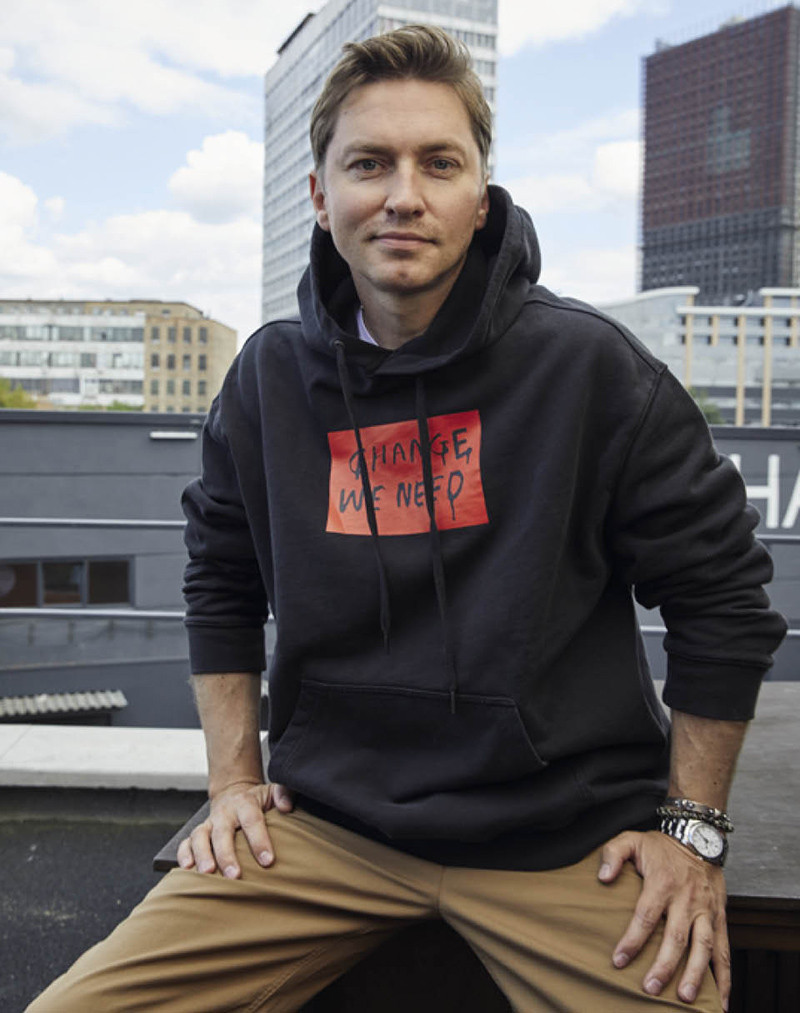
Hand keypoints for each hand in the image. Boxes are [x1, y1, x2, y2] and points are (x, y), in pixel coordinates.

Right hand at [176, 781, 294, 878]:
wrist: (233, 793)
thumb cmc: (256, 800)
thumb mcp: (272, 792)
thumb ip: (283, 793)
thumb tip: (287, 806)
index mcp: (245, 803)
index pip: (252, 821)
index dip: (259, 841)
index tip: (267, 861)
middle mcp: (224, 813)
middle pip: (223, 833)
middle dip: (227, 855)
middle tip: (234, 875)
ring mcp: (208, 823)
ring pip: (200, 837)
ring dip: (202, 856)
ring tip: (207, 874)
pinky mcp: (197, 833)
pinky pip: (186, 843)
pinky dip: (184, 855)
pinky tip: (187, 870)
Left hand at [598, 830, 729, 1009]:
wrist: (699, 837)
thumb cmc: (661, 845)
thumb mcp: (632, 839)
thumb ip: (613, 854)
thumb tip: (603, 878)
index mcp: (663, 883)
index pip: (645, 916)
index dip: (632, 940)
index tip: (619, 961)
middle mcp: (687, 900)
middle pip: (676, 937)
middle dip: (664, 966)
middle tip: (650, 988)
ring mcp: (706, 910)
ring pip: (704, 947)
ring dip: (695, 974)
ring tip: (684, 998)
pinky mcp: (721, 918)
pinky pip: (725, 950)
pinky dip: (725, 977)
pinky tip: (722, 1001)